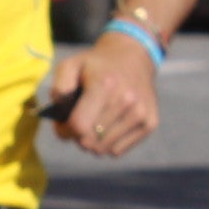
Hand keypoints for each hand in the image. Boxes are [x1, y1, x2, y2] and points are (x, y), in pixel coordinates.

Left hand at [45, 29, 161, 158]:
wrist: (132, 58)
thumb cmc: (94, 66)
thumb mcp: (70, 66)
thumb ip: (58, 88)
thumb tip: (59, 113)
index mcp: (105, 85)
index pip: (79, 126)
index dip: (64, 130)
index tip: (63, 123)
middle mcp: (126, 100)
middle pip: (89, 141)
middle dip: (76, 136)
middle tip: (78, 122)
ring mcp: (140, 113)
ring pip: (103, 149)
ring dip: (92, 142)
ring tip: (92, 123)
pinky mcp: (150, 123)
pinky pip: (117, 151)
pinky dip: (107, 144)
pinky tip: (107, 126)